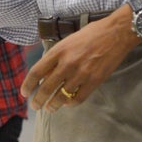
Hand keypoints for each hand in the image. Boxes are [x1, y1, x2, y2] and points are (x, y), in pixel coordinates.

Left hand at [21, 14, 136, 111]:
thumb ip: (57, 56)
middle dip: (38, 100)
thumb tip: (46, 74)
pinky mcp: (94, 81)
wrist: (117, 33)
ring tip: (50, 108)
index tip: (24, 93)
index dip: (28, 85)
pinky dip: (70, 103)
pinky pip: (78, 98)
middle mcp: (67, 63)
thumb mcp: (68, 41)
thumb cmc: (91, 33)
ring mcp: (81, 73)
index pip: (36, 72)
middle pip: (46, 88)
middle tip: (35, 106)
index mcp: (58, 51)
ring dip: (53, 105)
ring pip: (61, 96)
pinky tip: (67, 103)